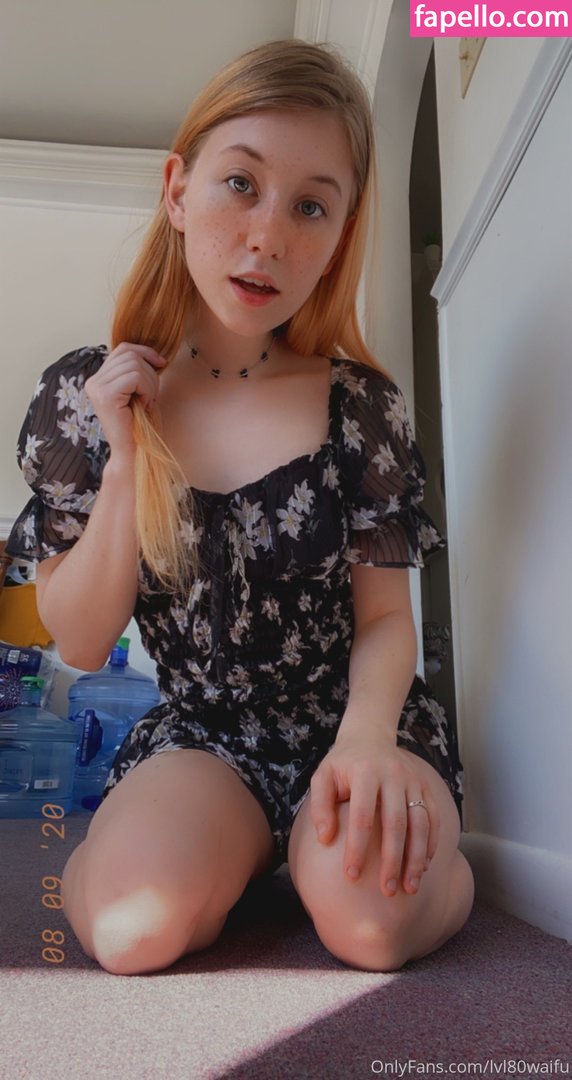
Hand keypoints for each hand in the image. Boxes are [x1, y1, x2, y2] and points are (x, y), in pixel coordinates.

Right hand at [85, 342, 166, 460]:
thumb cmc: (140, 425)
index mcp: (98, 379)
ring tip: (146, 402)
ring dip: (149, 383)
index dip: (145, 352)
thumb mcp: (139, 392)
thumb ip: (138, 371)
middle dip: (149, 372)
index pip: (123, 349)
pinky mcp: (105, 395)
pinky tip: (143, 405)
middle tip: (150, 396)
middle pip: (129, 354)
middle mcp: (93, 381)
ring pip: (134, 364)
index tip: (161, 364)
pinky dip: (146, 389)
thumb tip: (152, 352)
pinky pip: (135, 377)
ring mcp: (96, 387)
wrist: (134, 453)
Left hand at [309, 737, 438, 896]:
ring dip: (416, 858)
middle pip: (396, 823)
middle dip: (392, 860)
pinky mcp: (425, 786)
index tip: (351, 876)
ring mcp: (413, 780)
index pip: (362, 816)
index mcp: (364, 772)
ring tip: (410, 887)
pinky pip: (433, 818)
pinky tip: (424, 867)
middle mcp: (393, 774)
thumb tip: (325, 839)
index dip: (357, 847)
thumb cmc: (342, 764)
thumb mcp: (322, 777)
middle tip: (387, 891)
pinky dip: (431, 844)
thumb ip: (320, 806)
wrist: (370, 736)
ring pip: (420, 823)